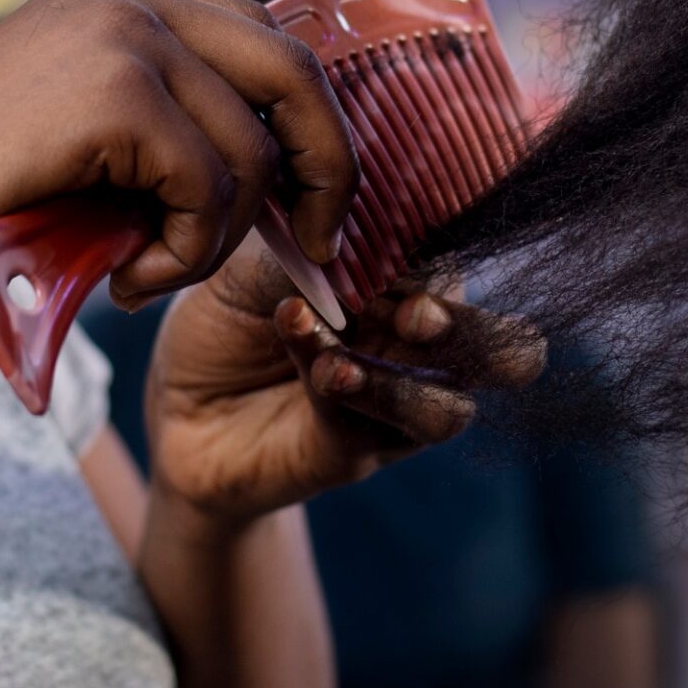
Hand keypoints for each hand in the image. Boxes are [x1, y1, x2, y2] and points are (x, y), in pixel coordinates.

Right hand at [0, 0, 357, 328]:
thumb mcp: (89, 147)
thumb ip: (168, 129)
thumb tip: (288, 171)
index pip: (261, 39)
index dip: (304, 123)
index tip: (312, 202)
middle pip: (290, 68)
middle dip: (326, 164)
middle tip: (319, 245)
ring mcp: (122, 32)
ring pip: (252, 146)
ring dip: (221, 235)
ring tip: (152, 272)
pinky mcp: (116, 89)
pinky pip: (211, 184)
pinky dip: (189, 251)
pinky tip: (126, 275)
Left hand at [144, 238, 546, 522]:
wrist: (178, 404)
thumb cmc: (231, 320)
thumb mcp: (261, 265)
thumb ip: (315, 249)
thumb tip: (365, 232)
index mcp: (414, 292)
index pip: (467, 271)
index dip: (447, 261)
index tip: (402, 247)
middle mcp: (423, 354)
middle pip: (509, 353)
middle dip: (475, 334)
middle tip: (416, 315)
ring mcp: (395, 410)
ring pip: (450, 411)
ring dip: (397, 383)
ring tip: (335, 360)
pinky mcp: (355, 456)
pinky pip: (368, 429)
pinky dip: (336, 386)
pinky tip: (306, 355)